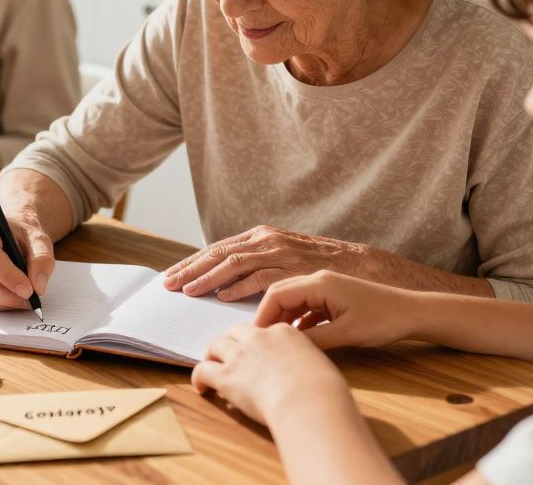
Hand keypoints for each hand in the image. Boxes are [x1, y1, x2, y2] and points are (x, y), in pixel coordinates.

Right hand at [0, 215, 54, 309]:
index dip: (7, 276)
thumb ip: (42, 260)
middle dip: (6, 296)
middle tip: (29, 301)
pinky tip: (11, 297)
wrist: (12, 235)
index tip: (28, 290)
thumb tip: (38, 287)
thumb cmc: (24, 237)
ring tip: (23, 299)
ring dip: (3, 303)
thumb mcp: (40, 241)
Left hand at [162, 223, 369, 300]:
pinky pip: (260, 276)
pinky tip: (221, 296)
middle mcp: (267, 240)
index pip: (218, 249)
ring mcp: (280, 252)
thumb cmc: (321, 268)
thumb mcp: (285, 259)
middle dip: (191, 269)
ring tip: (187, 291)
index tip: (172, 276)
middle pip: (219, 253)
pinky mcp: (294, 268)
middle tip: (168, 285)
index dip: (193, 263)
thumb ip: (259, 265)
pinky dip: (238, 286)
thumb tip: (226, 284)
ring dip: (207, 278)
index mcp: (262, 236)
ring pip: (234, 263)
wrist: (364, 267)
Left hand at [192, 323, 348, 424]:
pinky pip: (203, 370)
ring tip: (211, 366)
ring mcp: (240, 355)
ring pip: (215, 345)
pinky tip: (202, 388)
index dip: (257, 341)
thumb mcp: (319, 365)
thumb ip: (305, 362)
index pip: (263, 330)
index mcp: (283, 332)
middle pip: (235, 331)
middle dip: (230, 341)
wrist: (309, 400)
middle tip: (229, 355)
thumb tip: (304, 374)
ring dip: (211, 355)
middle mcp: (258, 338)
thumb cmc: (323, 389)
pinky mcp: (226, 376)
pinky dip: (198, 377)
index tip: (257, 353)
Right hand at [254, 270, 419, 350]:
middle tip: (260, 341)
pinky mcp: (334, 297)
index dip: (263, 317)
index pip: (276, 294)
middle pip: (280, 294)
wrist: (413, 313)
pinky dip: (298, 321)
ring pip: (293, 301)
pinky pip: (306, 306)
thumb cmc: (383, 320)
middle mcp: (319, 280)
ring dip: (283, 319)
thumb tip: (284, 348)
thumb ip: (312, 340)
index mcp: (319, 282)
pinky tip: (299, 338)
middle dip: (268, 317)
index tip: (255, 338)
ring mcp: (327, 288)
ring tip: (277, 342)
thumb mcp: (345, 334)